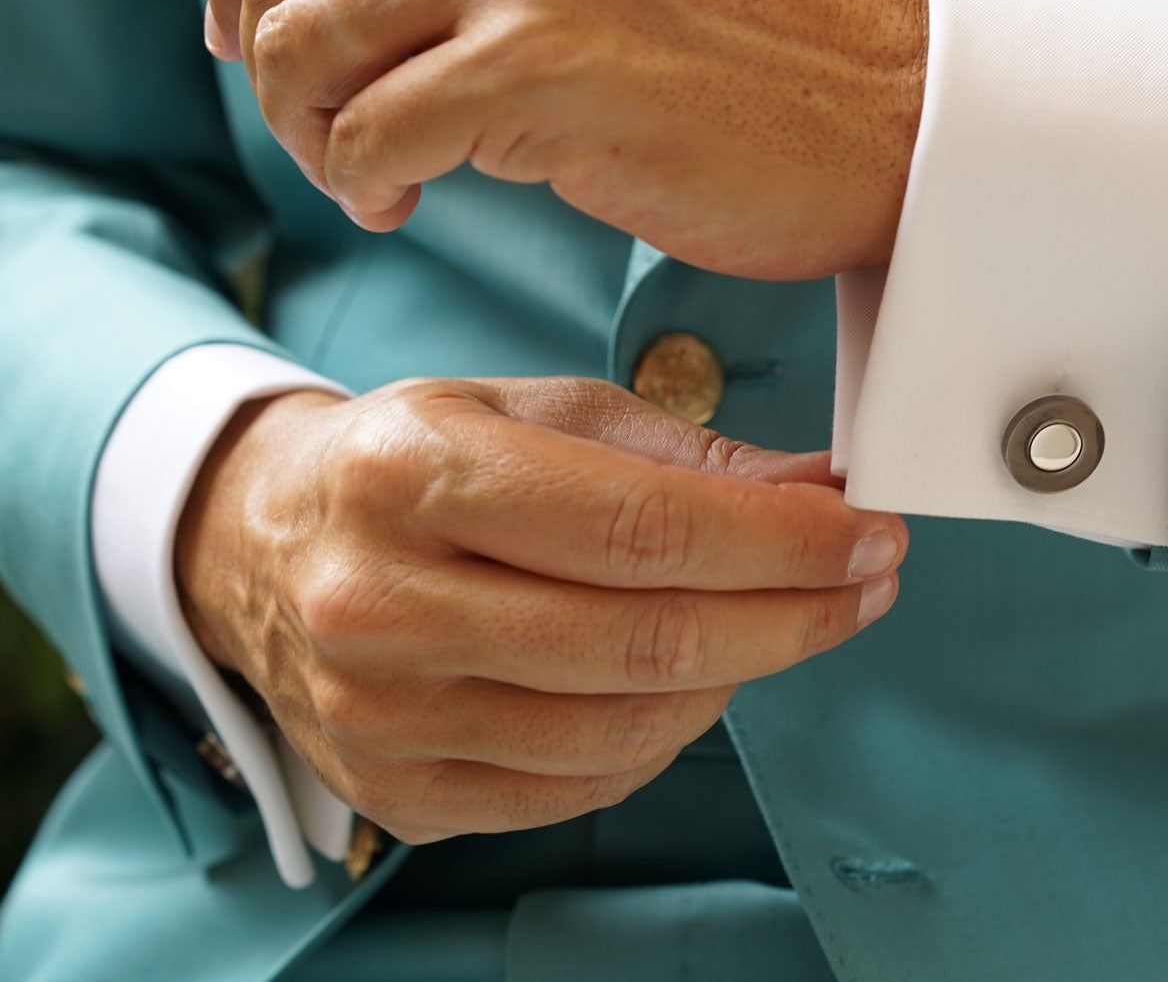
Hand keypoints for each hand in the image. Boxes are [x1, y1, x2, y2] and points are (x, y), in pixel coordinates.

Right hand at [176, 376, 904, 843]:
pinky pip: (581, 789)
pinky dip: (664, 735)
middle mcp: (377, 604)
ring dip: (739, 677)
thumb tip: (822, 490)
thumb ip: (682, 454)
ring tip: (778, 621)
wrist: (258, 546)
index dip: (782, 542)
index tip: (870, 532)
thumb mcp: (534, 412)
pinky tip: (691, 678)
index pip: (640, 529)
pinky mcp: (397, 794)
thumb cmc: (414, 462)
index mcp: (408, 474)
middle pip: (644, 641)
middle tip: (867, 582)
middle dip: (794, 616)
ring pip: (624, 730)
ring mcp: (379, 717)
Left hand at [205, 0, 926, 279]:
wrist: (884, 102)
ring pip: (305, 47)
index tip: (249, 35)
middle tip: (329, 135)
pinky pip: (369, 134)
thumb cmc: (750, 30)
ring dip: (314, 135)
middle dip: (277, 69)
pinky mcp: (541, 64)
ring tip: (374, 176)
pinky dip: (365, 184)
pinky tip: (409, 203)